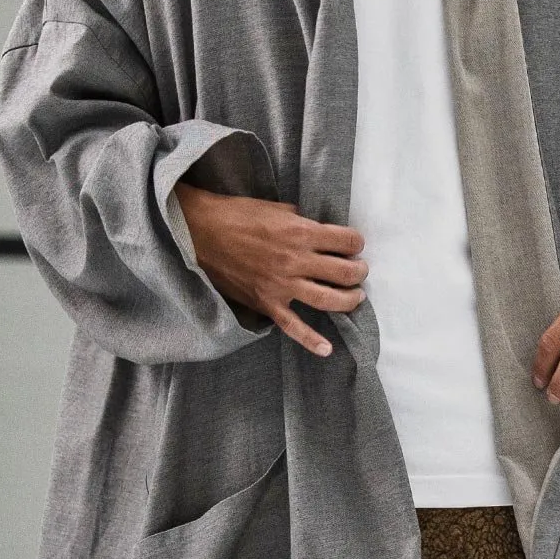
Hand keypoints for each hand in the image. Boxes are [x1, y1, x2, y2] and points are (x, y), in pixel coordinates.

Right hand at [171, 182, 367, 356]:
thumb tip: (321, 233)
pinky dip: (311, 340)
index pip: (346, 242)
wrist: (200, 232)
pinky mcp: (267, 303)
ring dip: (350, 299)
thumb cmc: (238, 215)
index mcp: (301, 233)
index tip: (354, 245)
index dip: (356, 243)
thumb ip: (303, 222)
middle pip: (345, 272)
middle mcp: (295, 261)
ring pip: (329, 300)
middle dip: (359, 270)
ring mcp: (282, 285)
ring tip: (356, 296)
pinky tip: (327, 349)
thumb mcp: (277, 209)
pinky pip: (293, 326)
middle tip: (359, 270)